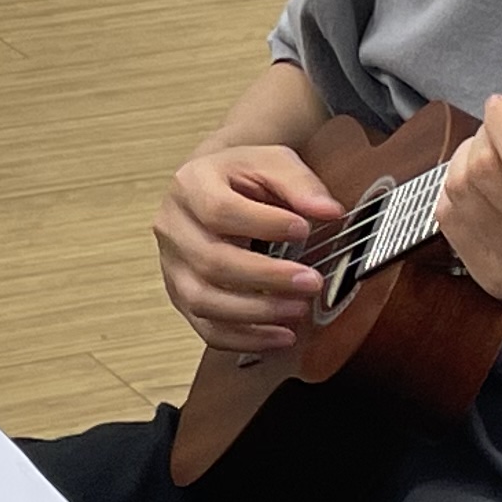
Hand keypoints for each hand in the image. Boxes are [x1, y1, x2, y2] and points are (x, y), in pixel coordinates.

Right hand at [153, 142, 345, 359]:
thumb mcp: (273, 162)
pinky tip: (280, 336)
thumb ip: (300, 184)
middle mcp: (173, 228)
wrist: (215, 188)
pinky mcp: (181, 297)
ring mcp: (173, 267)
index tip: (304, 230)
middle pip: (211, 261)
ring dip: (256, 313)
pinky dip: (245, 339)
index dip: (263, 224)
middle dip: (267, 278)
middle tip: (311, 282)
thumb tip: (328, 211)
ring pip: (204, 301)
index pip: (219, 211)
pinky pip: (207, 329)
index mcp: (191, 186)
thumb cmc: (244, 177)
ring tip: (299, 310)